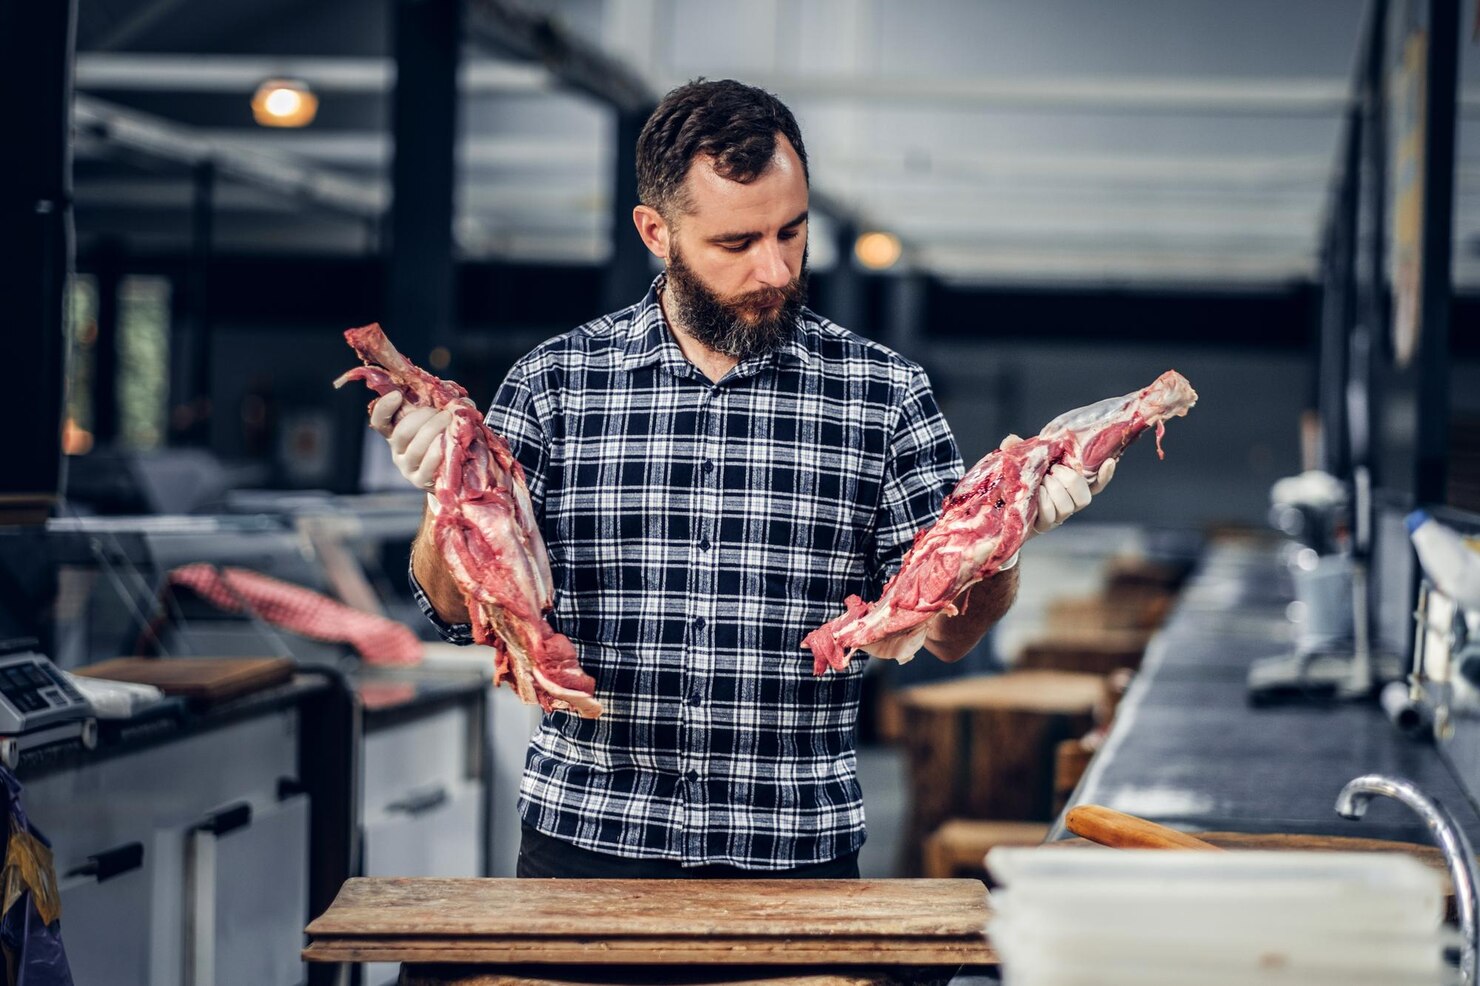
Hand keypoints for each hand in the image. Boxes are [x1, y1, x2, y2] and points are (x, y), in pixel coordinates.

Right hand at [370, 390, 454, 490]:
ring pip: (416, 448)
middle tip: (444, 413)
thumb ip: (447, 405)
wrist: (457, 472)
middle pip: (402, 432)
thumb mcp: (443, 418)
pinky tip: (449, 443)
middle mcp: (398, 450)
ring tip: (450, 422)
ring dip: (434, 431)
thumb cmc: (448, 439)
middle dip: (423, 417)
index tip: (397, 395)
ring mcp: (408, 467)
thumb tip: (460, 401)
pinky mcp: (420, 481)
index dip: (384, 407)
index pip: (380, 421)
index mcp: (397, 432)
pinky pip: (427, 466)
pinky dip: (438, 452)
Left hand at [998, 435, 1116, 536]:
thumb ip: (1019, 450)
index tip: (1109, 461)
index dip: (1105, 475)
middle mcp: (1068, 503)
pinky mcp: (1043, 525)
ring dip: (1055, 490)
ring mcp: (1057, 516)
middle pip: (1084, 497)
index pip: (1095, 484)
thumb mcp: (1020, 463)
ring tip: (1042, 482)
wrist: (1002, 508)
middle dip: (1071, 480)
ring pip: (1068, 506)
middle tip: (1053, 470)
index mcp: (1069, 486)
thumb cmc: (1017, 482)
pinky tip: (1036, 494)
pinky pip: (1051, 515)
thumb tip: (1012, 439)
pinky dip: (1044, 501)